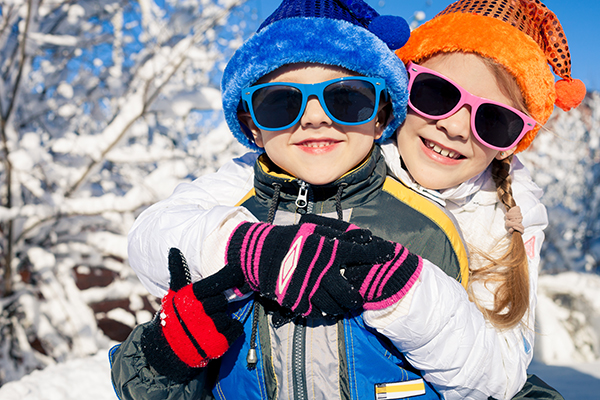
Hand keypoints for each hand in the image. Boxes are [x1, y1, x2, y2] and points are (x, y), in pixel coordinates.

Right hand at [141, 248, 242, 381]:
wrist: (167, 351)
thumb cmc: (174, 317)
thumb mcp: (174, 295)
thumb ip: (179, 272)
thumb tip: (174, 250)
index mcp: (190, 297)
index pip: (216, 282)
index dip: (229, 276)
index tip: (237, 272)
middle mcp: (200, 312)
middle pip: (223, 300)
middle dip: (218, 303)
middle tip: (209, 309)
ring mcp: (209, 329)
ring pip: (228, 315)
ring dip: (223, 317)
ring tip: (209, 322)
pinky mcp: (218, 344)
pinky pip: (236, 328)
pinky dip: (232, 328)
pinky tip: (219, 330)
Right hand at [301, 214, 423, 310]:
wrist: (261, 254)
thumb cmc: (292, 239)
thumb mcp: (316, 229)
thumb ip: (341, 233)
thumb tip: (367, 235)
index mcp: (328, 251)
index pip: (361, 254)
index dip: (377, 255)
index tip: (389, 255)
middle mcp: (322, 271)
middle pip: (349, 295)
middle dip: (356, 299)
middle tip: (357, 297)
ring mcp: (309, 289)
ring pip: (334, 308)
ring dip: (340, 307)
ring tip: (340, 303)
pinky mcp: (298, 302)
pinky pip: (316, 313)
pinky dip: (321, 310)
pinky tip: (322, 304)